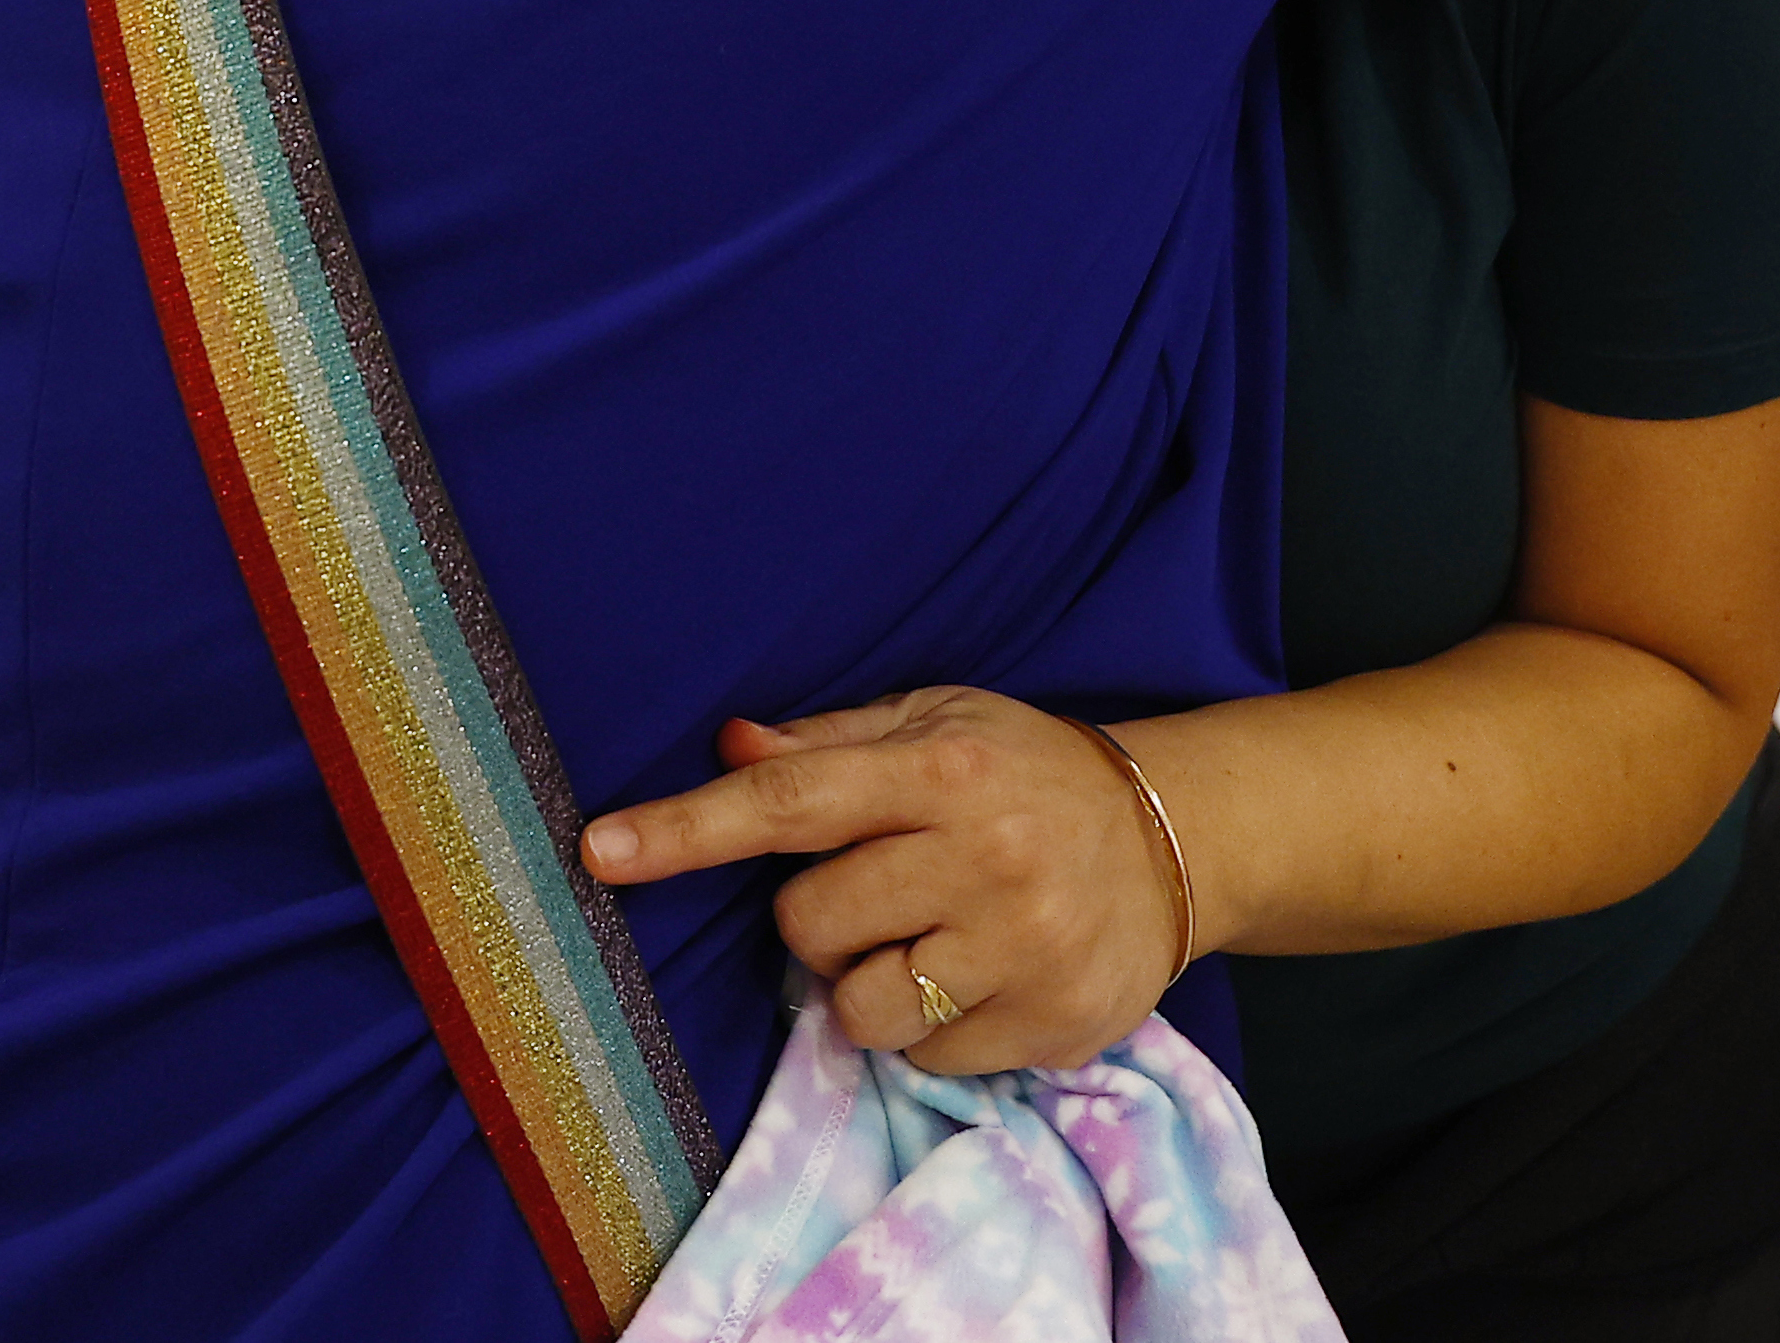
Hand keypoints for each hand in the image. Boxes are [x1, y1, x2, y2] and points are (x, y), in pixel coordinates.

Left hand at [580, 689, 1185, 1075]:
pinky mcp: (1052, 1022)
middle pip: (812, 922)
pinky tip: (977, 977)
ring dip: (868, 985)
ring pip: (862, 1006)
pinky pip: (927, 1056)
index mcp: (944, 770)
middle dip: (819, 920)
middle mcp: (985, 855)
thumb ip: (830, 743)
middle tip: (879, 892)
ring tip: (926, 941)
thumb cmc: (1031, 772)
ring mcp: (1022, 946)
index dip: (688, 830)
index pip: (791, 801)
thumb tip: (728, 745)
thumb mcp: (941, 723)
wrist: (1179, 837)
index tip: (600, 852)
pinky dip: (931, 1028)